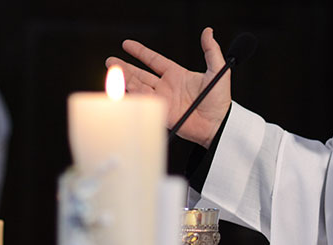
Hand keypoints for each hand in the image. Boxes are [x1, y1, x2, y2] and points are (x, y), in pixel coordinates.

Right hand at [106, 27, 230, 147]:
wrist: (219, 123)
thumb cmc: (221, 100)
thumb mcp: (218, 71)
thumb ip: (211, 51)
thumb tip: (208, 32)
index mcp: (178, 74)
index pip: (154, 60)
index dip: (140, 52)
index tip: (127, 44)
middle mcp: (168, 86)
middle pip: (141, 74)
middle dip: (125, 67)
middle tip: (111, 61)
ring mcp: (164, 100)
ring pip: (139, 87)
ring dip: (126, 80)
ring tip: (113, 72)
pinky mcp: (162, 113)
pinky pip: (144, 103)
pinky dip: (133, 97)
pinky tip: (124, 90)